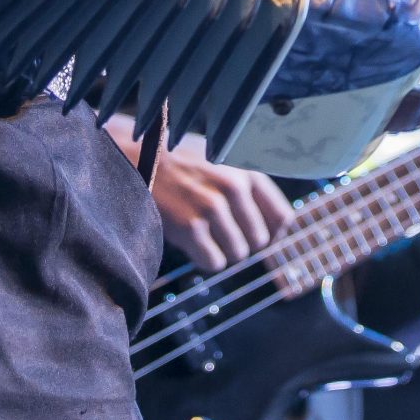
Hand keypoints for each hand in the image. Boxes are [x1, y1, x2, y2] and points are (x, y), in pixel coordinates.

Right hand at [112, 123, 292, 271]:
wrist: (136, 157)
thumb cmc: (180, 162)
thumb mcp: (222, 162)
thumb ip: (247, 188)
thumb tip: (277, 227)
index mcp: (246, 171)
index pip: (283, 217)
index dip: (273, 233)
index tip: (258, 236)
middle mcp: (234, 188)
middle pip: (260, 241)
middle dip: (242, 242)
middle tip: (220, 232)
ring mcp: (212, 207)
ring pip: (237, 254)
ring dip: (222, 251)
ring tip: (203, 232)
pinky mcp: (190, 227)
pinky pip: (213, 262)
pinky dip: (204, 258)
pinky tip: (191, 240)